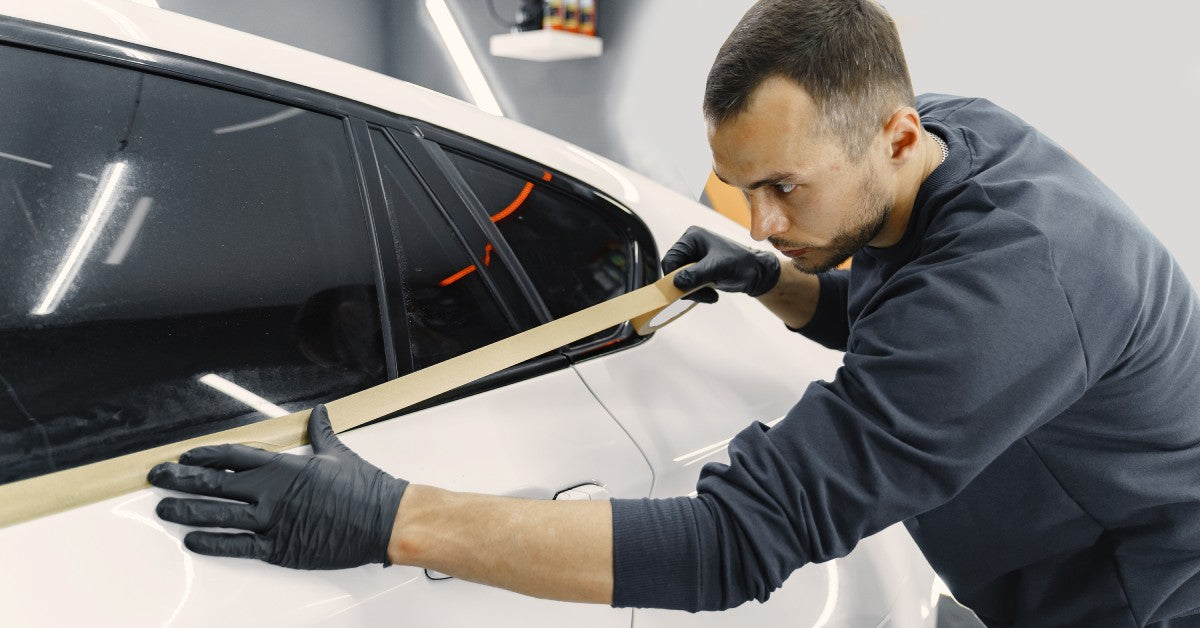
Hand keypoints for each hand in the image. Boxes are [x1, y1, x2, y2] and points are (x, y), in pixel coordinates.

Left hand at [148, 404, 407, 569]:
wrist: (383, 520)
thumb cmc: (364, 488)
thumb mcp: (338, 454)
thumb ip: (320, 433)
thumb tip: (319, 414)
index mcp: (284, 467)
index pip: (232, 456)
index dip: (204, 455)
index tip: (185, 456)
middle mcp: (271, 493)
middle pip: (214, 483)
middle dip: (181, 479)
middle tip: (158, 477)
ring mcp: (272, 521)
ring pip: (217, 515)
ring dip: (186, 511)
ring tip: (164, 508)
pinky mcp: (278, 548)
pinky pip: (237, 545)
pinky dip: (212, 543)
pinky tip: (192, 540)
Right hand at [661, 226, 780, 302]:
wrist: (757, 273)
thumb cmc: (741, 263)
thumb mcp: (718, 268)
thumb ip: (696, 274)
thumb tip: (676, 282)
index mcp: (692, 237)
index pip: (670, 258)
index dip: (674, 276)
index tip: (685, 288)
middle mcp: (690, 247)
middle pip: (674, 272)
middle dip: (687, 286)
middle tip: (703, 294)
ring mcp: (693, 260)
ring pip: (680, 282)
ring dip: (694, 292)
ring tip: (711, 295)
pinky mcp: (697, 272)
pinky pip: (688, 286)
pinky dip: (698, 294)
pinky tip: (712, 294)